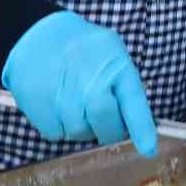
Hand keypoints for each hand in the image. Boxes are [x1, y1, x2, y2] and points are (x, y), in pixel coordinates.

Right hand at [1, 11, 156, 155]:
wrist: (37, 36)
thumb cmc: (81, 46)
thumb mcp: (110, 50)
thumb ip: (122, 82)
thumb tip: (131, 118)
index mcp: (115, 65)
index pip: (134, 103)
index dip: (143, 129)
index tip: (149, 149)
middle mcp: (92, 83)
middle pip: (107, 126)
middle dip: (109, 130)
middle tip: (104, 121)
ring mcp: (65, 98)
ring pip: (81, 133)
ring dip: (82, 125)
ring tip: (75, 101)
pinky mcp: (41, 110)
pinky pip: (57, 134)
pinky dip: (59, 125)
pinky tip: (58, 104)